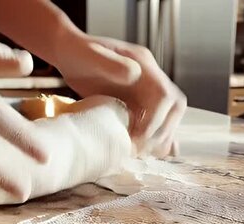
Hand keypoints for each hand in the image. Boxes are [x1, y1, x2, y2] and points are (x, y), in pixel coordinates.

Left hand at [57, 36, 185, 157]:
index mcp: (143, 63)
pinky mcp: (140, 101)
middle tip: (140, 148)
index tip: (138, 136)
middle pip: (174, 107)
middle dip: (162, 131)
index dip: (155, 119)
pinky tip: (147, 150)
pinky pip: (156, 120)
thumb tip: (134, 74)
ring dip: (159, 136)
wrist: (69, 51)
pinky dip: (155, 137)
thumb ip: (111, 64)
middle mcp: (151, 76)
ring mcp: (147, 89)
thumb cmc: (77, 53)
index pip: (164, 95)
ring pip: (169, 116)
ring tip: (140, 151)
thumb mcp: (90, 56)